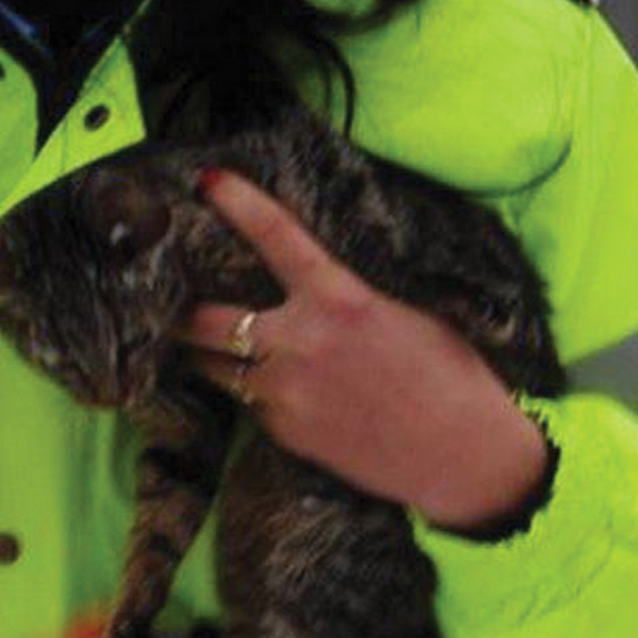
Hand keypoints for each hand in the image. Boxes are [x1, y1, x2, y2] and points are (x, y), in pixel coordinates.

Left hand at [182, 171, 549, 531]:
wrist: (466, 458)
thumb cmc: (454, 378)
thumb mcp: (411, 314)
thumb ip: (354, 295)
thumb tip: (326, 279)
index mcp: (340, 299)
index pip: (275, 235)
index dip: (236, 202)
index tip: (207, 180)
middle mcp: (301, 342)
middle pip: (206, 320)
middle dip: (181, 308)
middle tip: (171, 296)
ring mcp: (286, 393)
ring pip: (214, 368)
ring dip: (207, 354)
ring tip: (201, 345)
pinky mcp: (286, 434)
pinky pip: (248, 405)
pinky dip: (250, 393)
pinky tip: (270, 390)